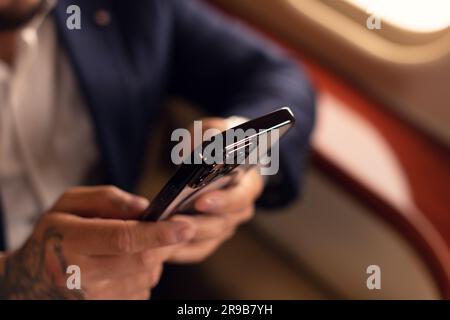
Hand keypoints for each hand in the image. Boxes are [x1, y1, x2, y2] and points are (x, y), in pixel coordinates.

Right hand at [0, 186, 195, 299]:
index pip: (123, 238)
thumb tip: (145, 208)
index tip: (185, 226)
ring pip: (145, 278)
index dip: (159, 233)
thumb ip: (107, 199)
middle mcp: (79, 275)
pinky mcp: (102, 309)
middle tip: (169, 231)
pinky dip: (142, 277)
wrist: (29, 279)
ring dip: (152, 260)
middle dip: (164, 244)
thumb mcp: (69, 204)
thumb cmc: (53, 235)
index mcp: (70, 241)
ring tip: (131, 249)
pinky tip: (123, 268)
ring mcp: (91, 298)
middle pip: (141, 261)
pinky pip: (140, 293)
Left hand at [167, 118, 263, 262]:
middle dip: (198, 224)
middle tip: (173, 221)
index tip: (201, 201)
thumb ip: (211, 134)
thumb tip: (192, 152)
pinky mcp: (212, 236)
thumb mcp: (217, 129)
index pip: (241, 197)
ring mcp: (227, 224)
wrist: (224, 157)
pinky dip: (182, 251)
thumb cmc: (220, 142)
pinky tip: (162, 248)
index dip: (222, 201)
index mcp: (249, 184)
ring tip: (161, 235)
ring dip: (186, 239)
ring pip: (210, 239)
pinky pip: (198, 249)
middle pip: (223, 223)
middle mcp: (241, 209)